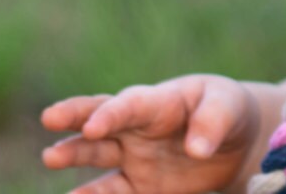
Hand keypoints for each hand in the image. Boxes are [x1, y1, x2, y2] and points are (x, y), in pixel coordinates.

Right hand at [40, 74, 261, 193]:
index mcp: (158, 102)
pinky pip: (114, 193)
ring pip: (97, 156)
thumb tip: (197, 150)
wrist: (237, 141)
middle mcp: (138, 128)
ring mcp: (134, 157)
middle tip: (49, 118)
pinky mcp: (140, 186)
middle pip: (100, 119)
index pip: (130, 105)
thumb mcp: (228, 107)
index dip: (111, 114)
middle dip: (74, 117)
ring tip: (50, 157)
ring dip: (74, 156)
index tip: (92, 126)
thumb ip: (213, 123)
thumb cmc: (228, 110)